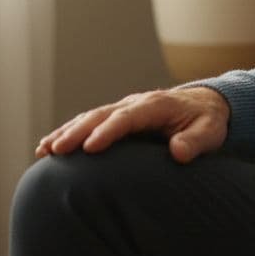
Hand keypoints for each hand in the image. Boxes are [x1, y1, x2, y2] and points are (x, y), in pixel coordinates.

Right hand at [35, 86, 230, 163]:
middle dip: (77, 131)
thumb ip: (195, 141)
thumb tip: (177, 151)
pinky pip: (89, 123)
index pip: (127, 118)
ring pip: (90, 118)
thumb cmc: (207, 121)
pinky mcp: (117, 117)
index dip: (108, 131)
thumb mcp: (210, 131)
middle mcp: (135, 103)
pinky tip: (48, 148)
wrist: (205, 105)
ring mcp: (124, 109)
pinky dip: (68, 132)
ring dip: (66, 132)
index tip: (90, 148)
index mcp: (155, 105)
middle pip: (101, 116)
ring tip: (44, 150)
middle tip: (57, 150)